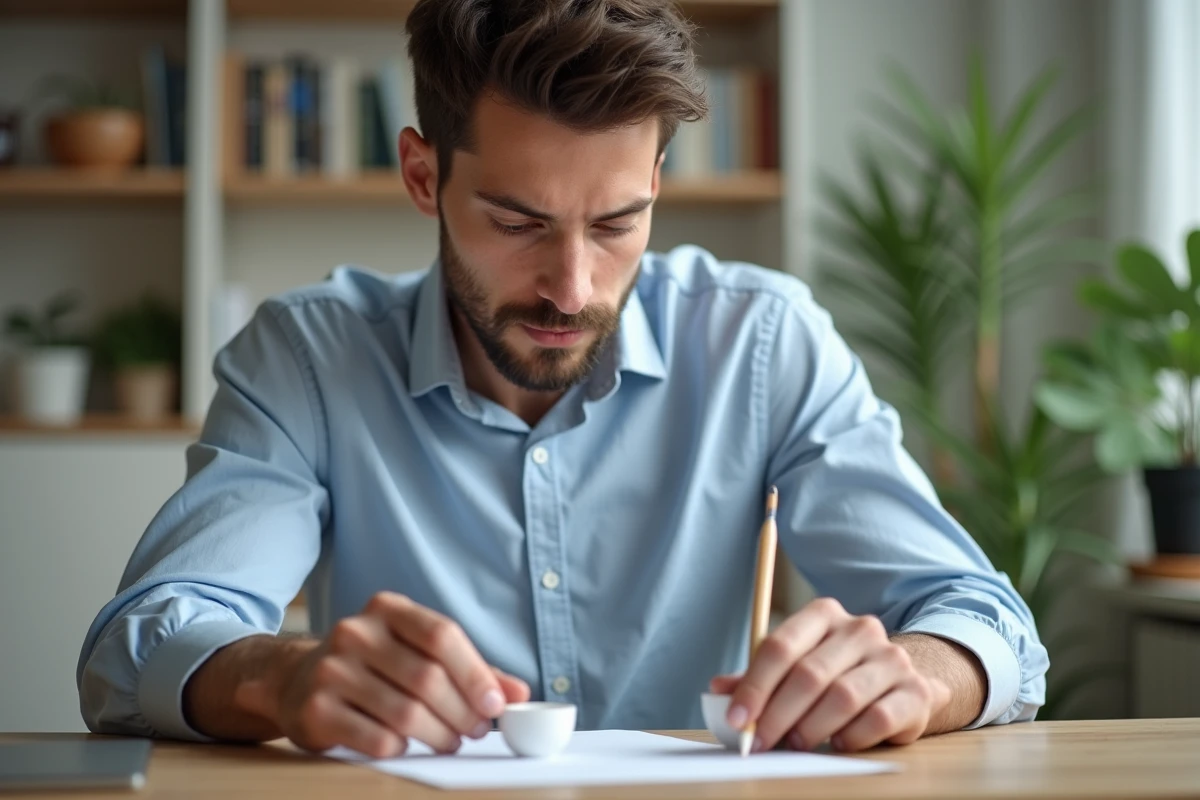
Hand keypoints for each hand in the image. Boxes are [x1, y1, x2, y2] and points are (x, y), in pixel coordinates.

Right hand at [243, 591, 528, 757]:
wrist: (297, 680)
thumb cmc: (373, 666)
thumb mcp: (418, 653)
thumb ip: (470, 669)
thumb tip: (518, 693)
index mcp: (387, 609)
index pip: (441, 635)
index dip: (475, 673)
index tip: (496, 704)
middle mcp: (355, 633)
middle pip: (427, 678)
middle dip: (462, 712)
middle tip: (478, 730)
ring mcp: (331, 670)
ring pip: (405, 713)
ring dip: (439, 735)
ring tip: (450, 741)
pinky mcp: (316, 710)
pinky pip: (377, 739)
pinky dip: (402, 748)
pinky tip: (407, 744)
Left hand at [711, 597, 951, 752]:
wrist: (900, 685)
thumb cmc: (836, 676)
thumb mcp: (796, 668)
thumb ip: (758, 678)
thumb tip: (718, 690)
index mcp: (824, 614)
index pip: (780, 646)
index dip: (754, 686)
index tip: (736, 718)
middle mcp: (860, 629)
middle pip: (809, 674)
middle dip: (777, 714)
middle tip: (760, 742)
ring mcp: (892, 658)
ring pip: (842, 697)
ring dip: (812, 728)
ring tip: (797, 744)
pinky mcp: (914, 691)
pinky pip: (876, 719)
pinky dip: (850, 737)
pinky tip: (838, 743)